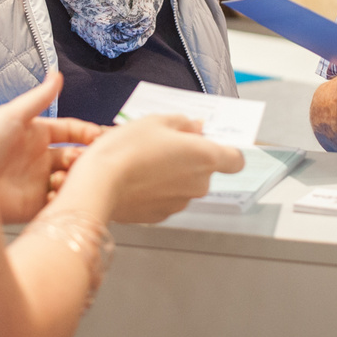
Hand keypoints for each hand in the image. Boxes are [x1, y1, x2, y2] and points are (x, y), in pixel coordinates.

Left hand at [0, 73, 104, 223]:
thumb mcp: (13, 114)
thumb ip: (39, 97)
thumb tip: (57, 73)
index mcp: (37, 134)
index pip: (70, 131)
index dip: (87, 133)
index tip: (101, 136)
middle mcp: (40, 158)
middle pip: (74, 157)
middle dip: (84, 157)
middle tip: (87, 160)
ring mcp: (38, 181)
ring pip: (70, 179)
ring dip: (76, 178)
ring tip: (69, 177)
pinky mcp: (34, 205)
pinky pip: (58, 202)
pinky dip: (65, 199)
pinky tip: (64, 194)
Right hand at [64, 115, 244, 223]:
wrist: (99, 184)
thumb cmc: (128, 148)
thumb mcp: (156, 121)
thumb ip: (183, 123)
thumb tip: (195, 127)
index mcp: (205, 157)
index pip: (236, 159)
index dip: (225, 149)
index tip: (209, 141)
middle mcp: (200, 184)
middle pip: (206, 170)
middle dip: (190, 158)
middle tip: (163, 144)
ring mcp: (181, 203)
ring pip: (185, 184)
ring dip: (172, 174)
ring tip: (144, 161)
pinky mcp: (161, 216)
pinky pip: (167, 198)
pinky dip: (157, 189)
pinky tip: (137, 178)